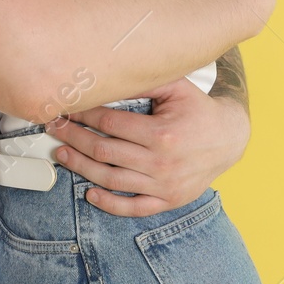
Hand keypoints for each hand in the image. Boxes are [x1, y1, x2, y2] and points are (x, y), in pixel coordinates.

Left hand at [48, 77, 251, 216]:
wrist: (229, 139)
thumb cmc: (197, 109)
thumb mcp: (175, 87)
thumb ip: (143, 83)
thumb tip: (106, 76)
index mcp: (161, 133)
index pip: (110, 125)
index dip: (84, 116)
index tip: (67, 109)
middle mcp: (161, 162)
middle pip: (104, 152)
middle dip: (74, 138)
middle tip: (54, 129)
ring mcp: (164, 185)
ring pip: (112, 180)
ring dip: (81, 168)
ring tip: (62, 155)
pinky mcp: (168, 200)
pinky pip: (134, 207)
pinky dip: (110, 204)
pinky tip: (90, 194)